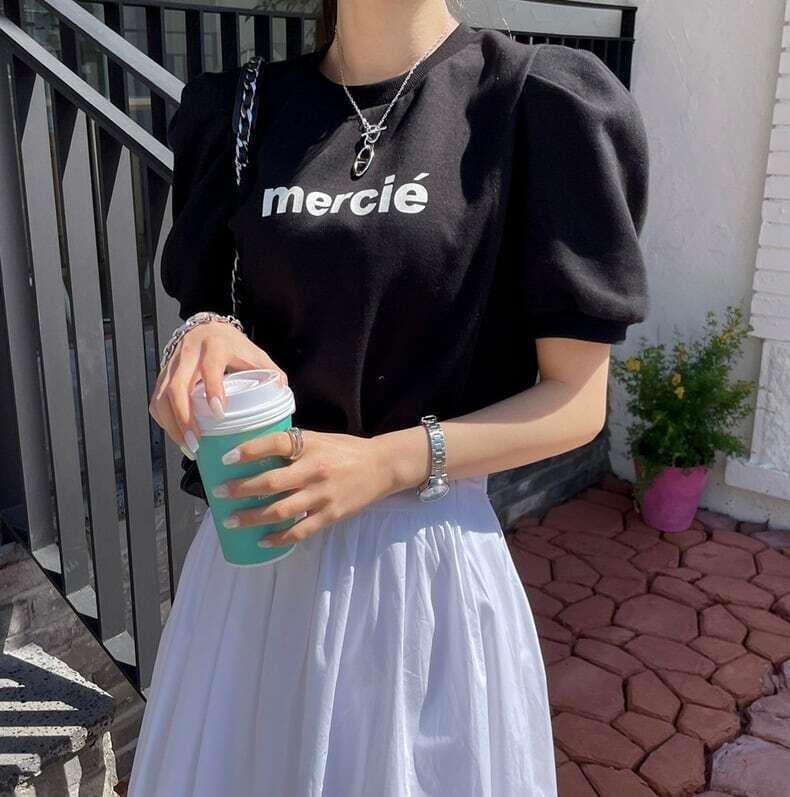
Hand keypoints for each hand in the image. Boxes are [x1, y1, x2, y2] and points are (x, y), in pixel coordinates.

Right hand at [149, 319, 287, 458]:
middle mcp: (189, 354)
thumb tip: (281, 393)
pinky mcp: (163, 375)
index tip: (219, 414)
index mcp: (215, 347)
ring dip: (172, 425)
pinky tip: (178, 435)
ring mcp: (172, 365)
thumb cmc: (233, 345)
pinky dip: (165, 421)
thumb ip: (272, 372)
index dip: (212, 390)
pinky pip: (156, 401)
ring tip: (188, 447)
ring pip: (161, 397)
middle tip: (196, 442)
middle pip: (176, 388)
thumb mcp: (255, 354)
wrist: (207, 328)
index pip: (210, 367)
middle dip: (184, 418)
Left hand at [213, 429, 398, 544]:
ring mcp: (322, 495)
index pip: (275, 443)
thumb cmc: (345, 451)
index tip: (226, 459)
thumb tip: (255, 452)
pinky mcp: (330, 515)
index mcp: (310, 445)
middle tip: (219, 493)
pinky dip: (279, 538)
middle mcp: (314, 469)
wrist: (382, 467)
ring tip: (232, 520)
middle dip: (240, 489)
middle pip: (271, 482)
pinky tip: (262, 540)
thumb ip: (292, 445)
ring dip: (251, 517)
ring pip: (280, 510)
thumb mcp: (319, 439)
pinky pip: (300, 530)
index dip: (249, 451)